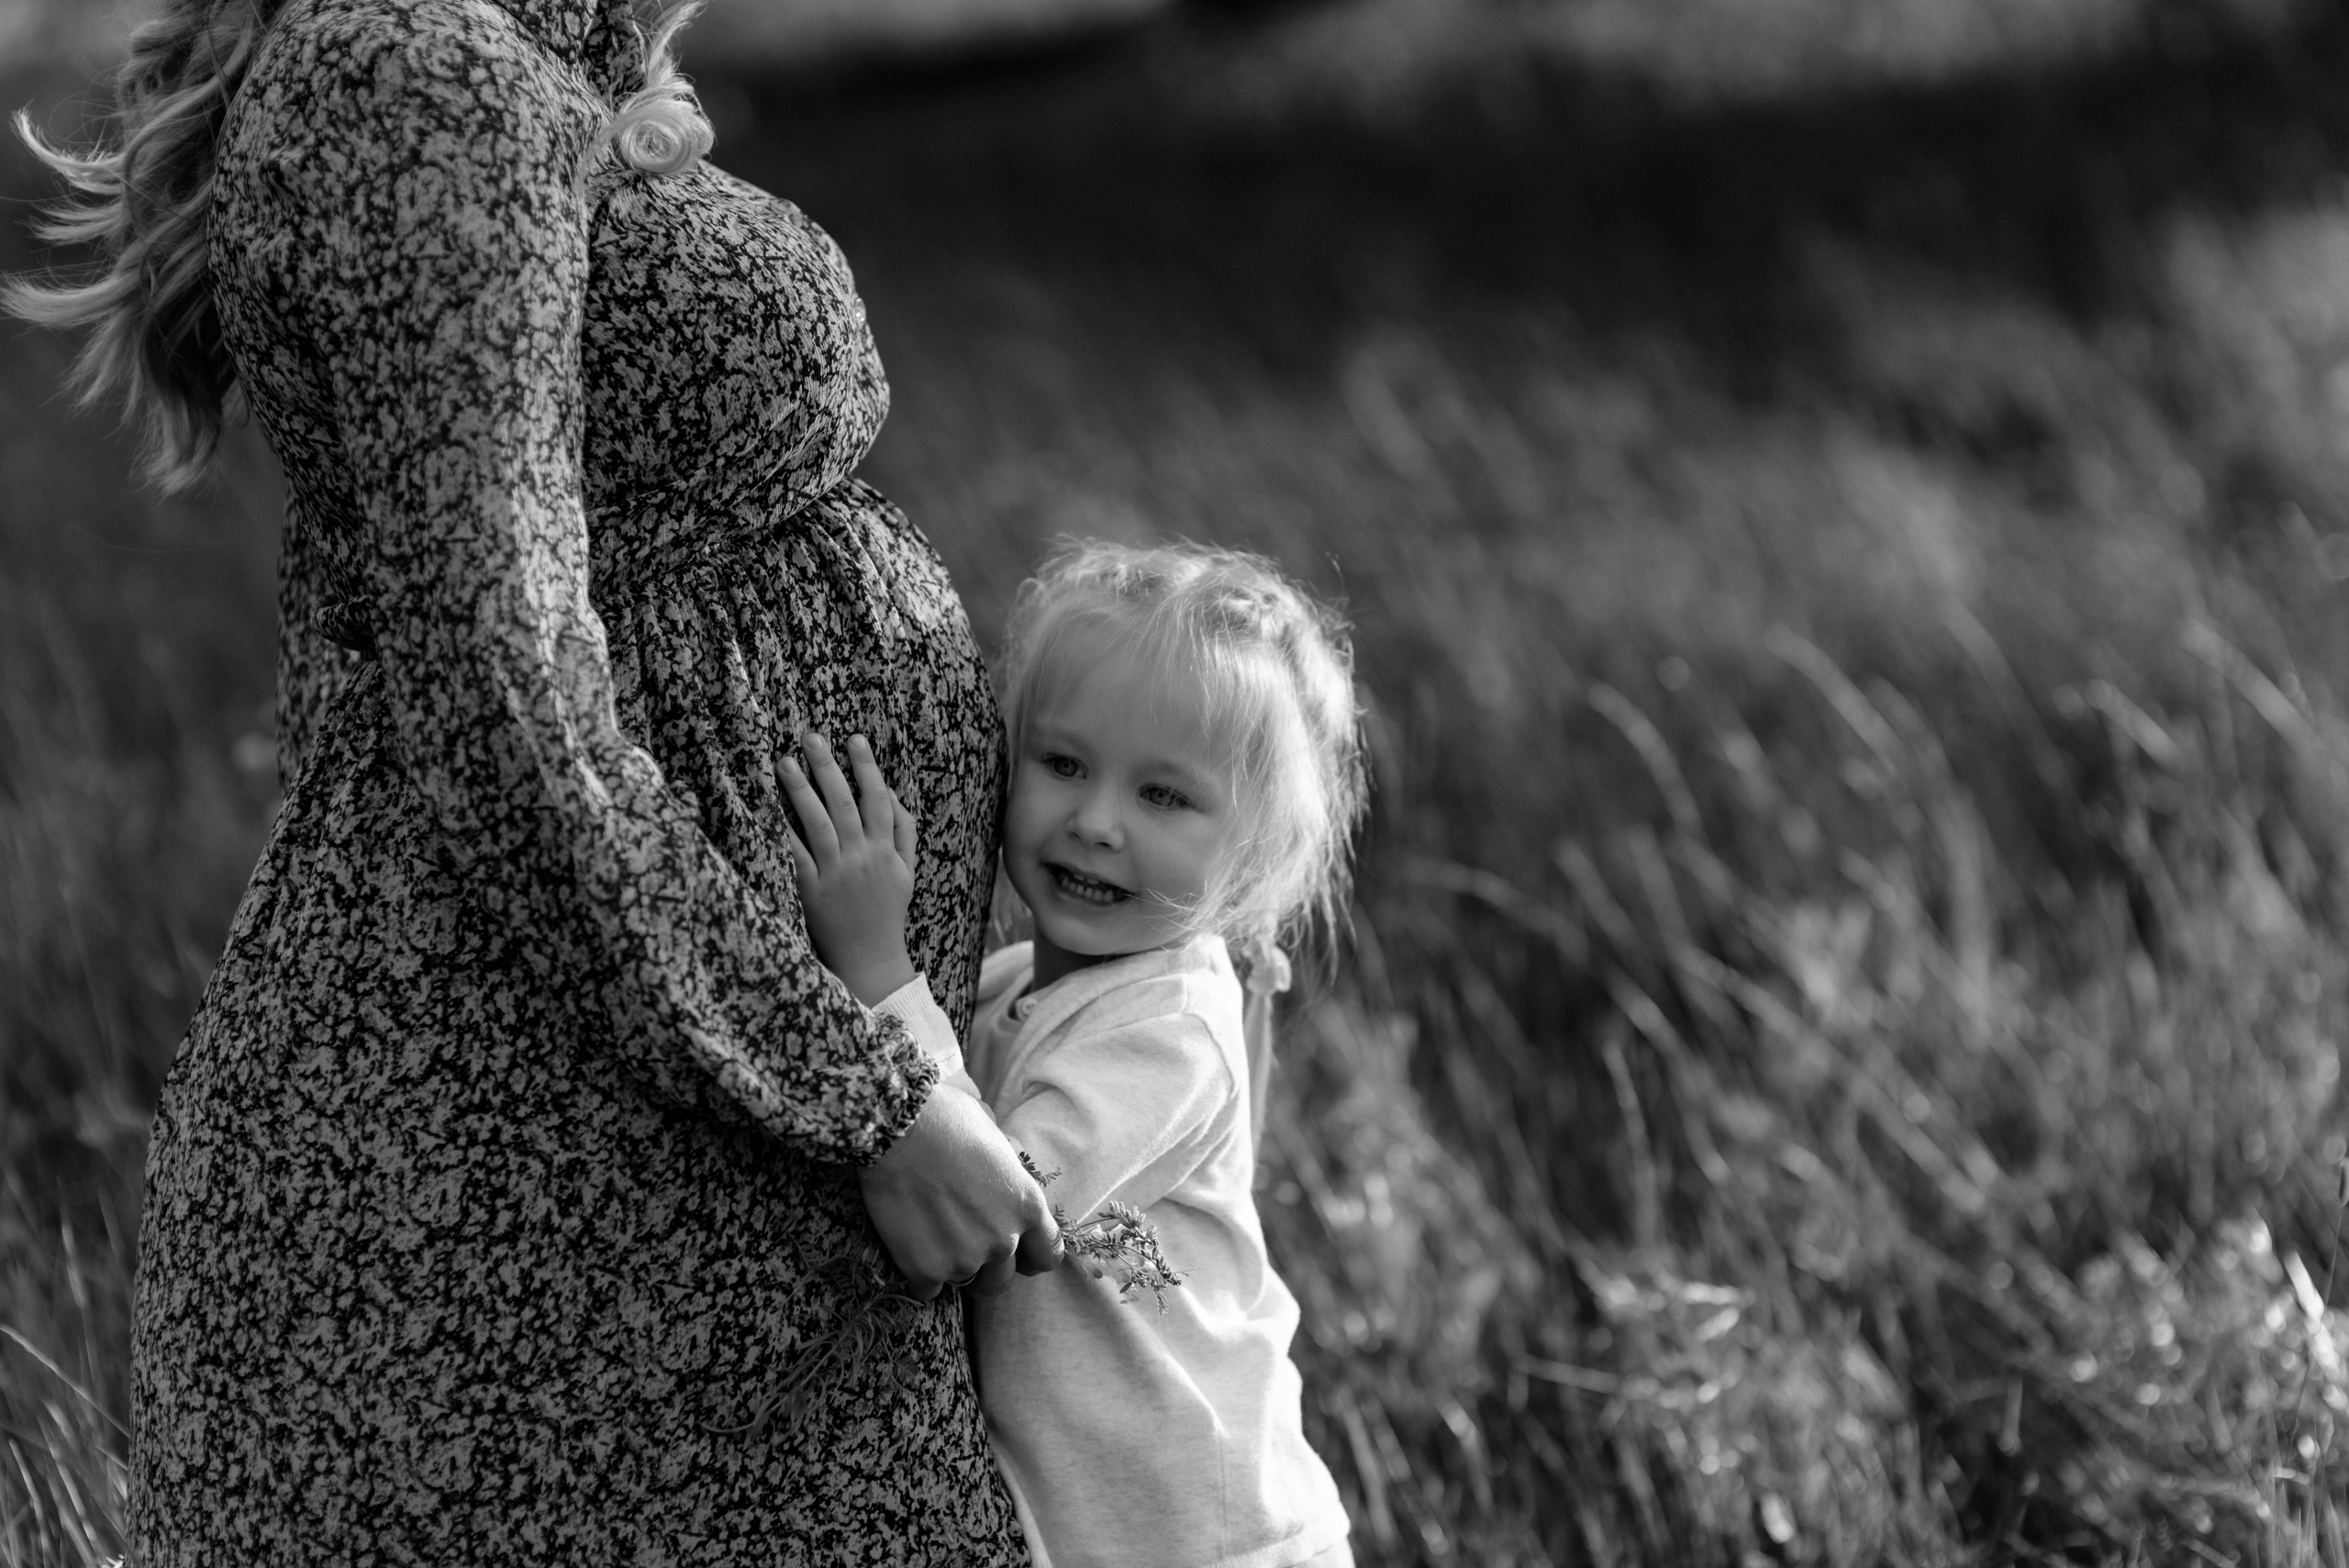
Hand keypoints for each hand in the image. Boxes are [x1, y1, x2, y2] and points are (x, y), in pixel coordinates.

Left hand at [782, 732, 918, 1005]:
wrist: (870, 957)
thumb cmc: (887, 910)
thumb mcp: (906, 870)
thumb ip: (904, 831)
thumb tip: (891, 792)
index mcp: (885, 851)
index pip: (878, 799)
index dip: (867, 767)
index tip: (855, 739)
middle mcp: (861, 858)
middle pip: (845, 804)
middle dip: (828, 767)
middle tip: (811, 737)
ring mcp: (835, 874)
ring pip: (818, 823)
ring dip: (801, 790)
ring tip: (784, 762)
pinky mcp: (811, 890)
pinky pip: (795, 855)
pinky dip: (783, 831)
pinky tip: (768, 808)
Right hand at [861, 1087, 1062, 1299]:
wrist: (895, 1129)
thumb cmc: (946, 1121)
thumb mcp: (996, 1142)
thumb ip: (1007, 1177)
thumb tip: (1005, 1179)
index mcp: (1027, 1207)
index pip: (1047, 1256)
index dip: (1031, 1257)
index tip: (1017, 1254)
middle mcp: (1003, 1240)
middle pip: (1003, 1280)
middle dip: (986, 1267)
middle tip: (962, 1242)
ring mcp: (964, 1259)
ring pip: (964, 1282)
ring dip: (951, 1267)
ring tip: (931, 1234)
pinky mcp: (925, 1270)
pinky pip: (927, 1289)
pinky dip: (919, 1273)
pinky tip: (909, 1245)